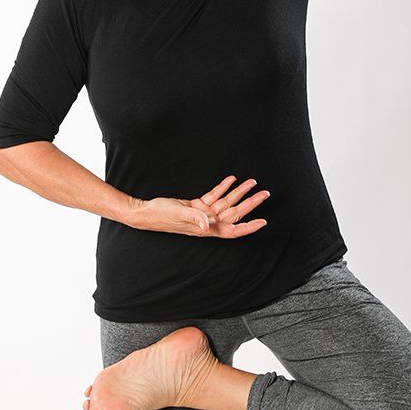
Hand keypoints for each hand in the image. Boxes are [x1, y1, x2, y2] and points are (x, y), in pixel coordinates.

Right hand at [129, 174, 269, 238]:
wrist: (145, 211)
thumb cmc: (160, 216)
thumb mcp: (178, 214)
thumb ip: (194, 218)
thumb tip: (207, 224)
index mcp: (206, 228)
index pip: (233, 230)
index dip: (248, 227)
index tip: (263, 222)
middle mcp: (207, 222)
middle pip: (234, 213)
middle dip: (250, 203)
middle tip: (265, 193)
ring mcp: (203, 213)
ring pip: (226, 202)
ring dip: (238, 192)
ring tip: (251, 182)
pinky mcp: (196, 205)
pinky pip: (214, 196)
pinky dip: (222, 188)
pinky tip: (231, 179)